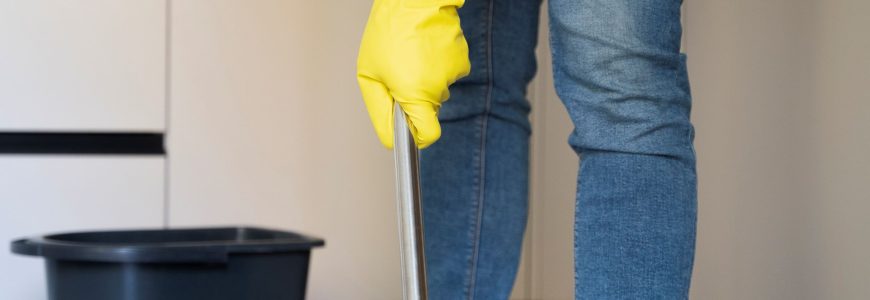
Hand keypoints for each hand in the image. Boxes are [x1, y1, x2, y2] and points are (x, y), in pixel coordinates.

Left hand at [357, 0, 470, 148]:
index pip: (428, 135)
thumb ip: (381, 111)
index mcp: (415, 95)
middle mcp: (439, 88)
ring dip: (423, 79)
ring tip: (409, 55)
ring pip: (436, 89)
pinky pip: (446, 73)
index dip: (416, 134)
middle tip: (397, 74)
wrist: (414, 1)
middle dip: (414, 99)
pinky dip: (436, 65)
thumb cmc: (388, 33)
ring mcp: (453, 74)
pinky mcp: (462, 60)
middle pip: (429, 110)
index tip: (407, 125)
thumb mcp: (369, 76)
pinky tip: (424, 48)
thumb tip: (391, 137)